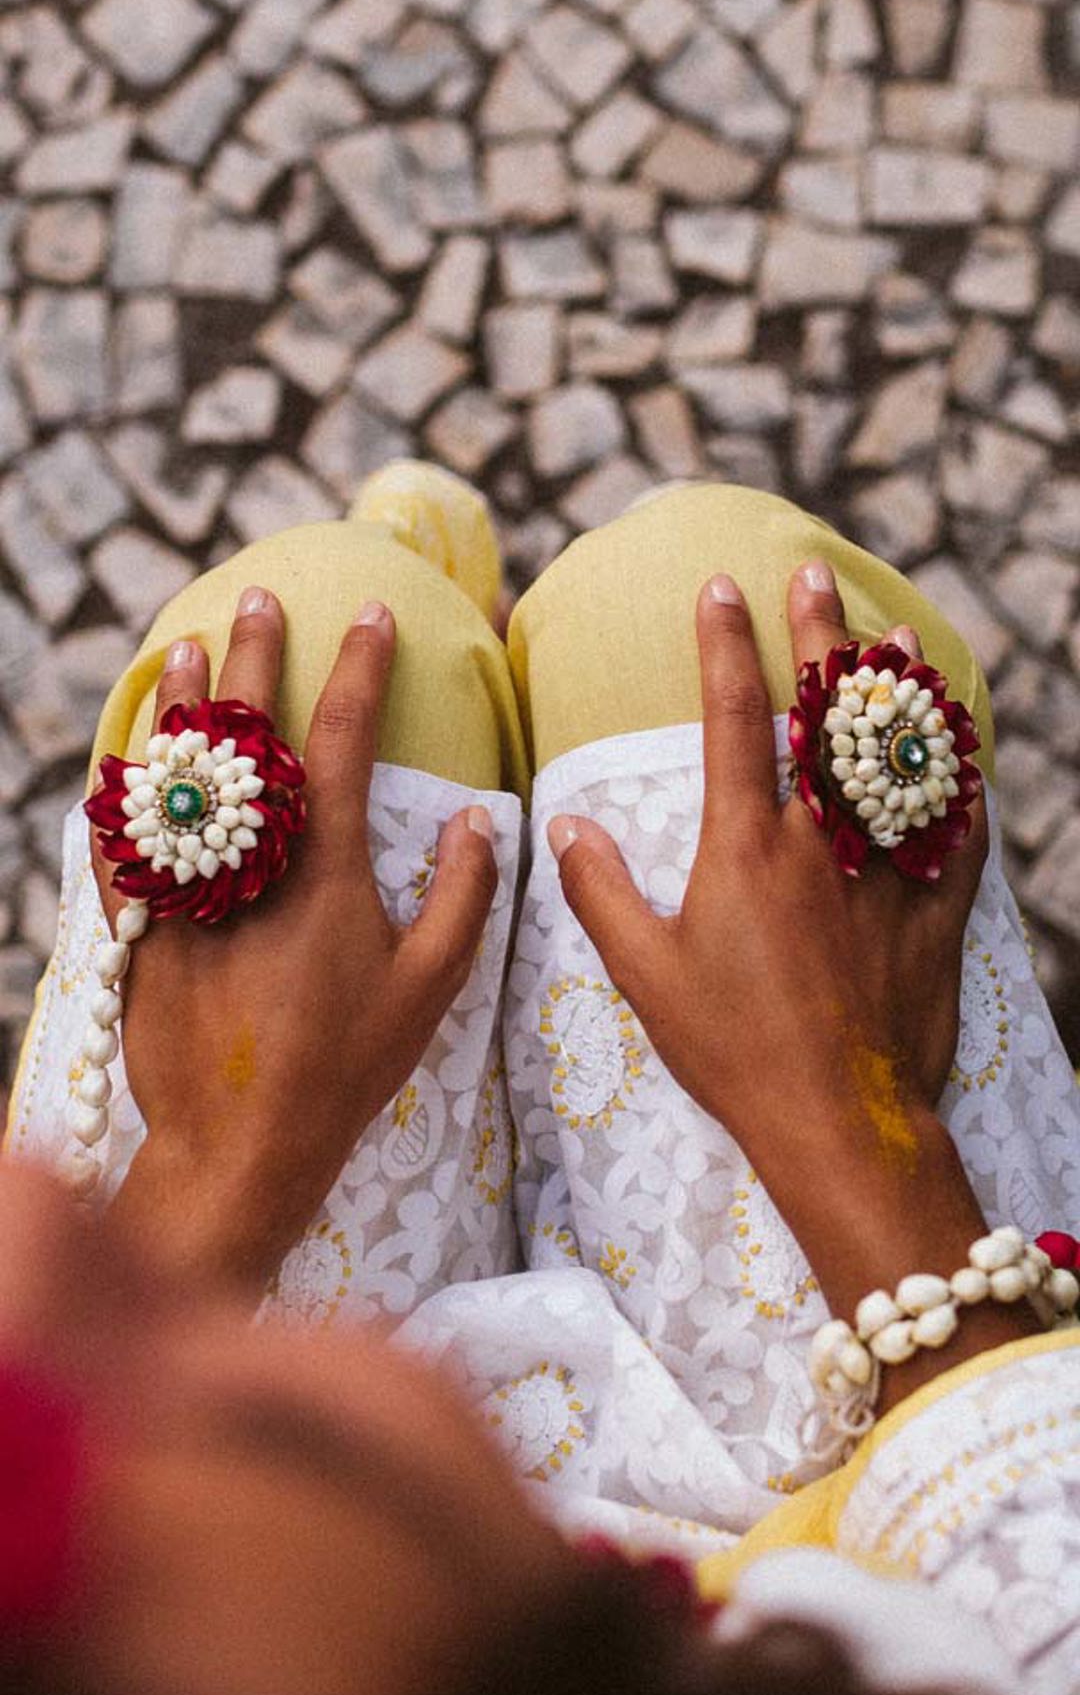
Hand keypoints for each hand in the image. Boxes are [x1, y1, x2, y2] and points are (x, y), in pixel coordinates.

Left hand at [94, 590, 497, 1293]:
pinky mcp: (142, 925)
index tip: (372, 613)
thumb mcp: (429, 988)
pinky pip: (125, 840)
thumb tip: (478, 820)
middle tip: (260, 599)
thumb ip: (462, 896)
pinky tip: (127, 757)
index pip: (341, 736)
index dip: (359, 667)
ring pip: (175, 774)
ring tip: (183, 648)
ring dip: (180, 704)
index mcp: (324, 866)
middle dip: (254, 655)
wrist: (239, 1143)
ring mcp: (186, 889)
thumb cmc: (347, 1066)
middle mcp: (248, 861)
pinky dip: (127, 790)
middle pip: (245, 733)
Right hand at [548, 563, 1008, 1349]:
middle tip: (813, 575)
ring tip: (895, 631)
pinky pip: (955, 828)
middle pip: (824, 715)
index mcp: (745, 847)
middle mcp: (821, 841)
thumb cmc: (733, 1050)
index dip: (725, 646)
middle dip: (818, 635)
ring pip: (896, 754)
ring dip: (894, 687)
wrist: (839, 1119)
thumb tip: (569, 823)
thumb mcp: (646, 976)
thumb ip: (602, 893)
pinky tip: (957, 748)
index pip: (735, 719)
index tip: (719, 588)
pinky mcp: (934, 912)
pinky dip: (957, 778)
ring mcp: (886, 871)